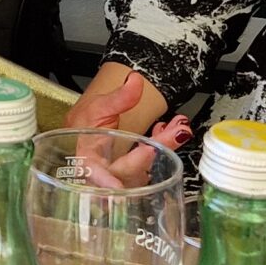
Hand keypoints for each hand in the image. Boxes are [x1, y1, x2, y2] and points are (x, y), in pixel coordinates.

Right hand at [61, 71, 189, 186]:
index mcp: (89, 160)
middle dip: (157, 150)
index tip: (120, 184)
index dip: (107, 179)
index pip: (95, 171)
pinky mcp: (139, 173)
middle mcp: (107, 173)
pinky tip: (171, 130)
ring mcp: (125, 176)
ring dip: (166, 146)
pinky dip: (165, 145)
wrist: (90, 136)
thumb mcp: (97, 107)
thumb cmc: (86, 128)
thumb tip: (135, 80)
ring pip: (148, 169)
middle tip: (176, 133)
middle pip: (131, 171)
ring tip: (178, 126)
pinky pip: (155, 164)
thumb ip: (118, 98)